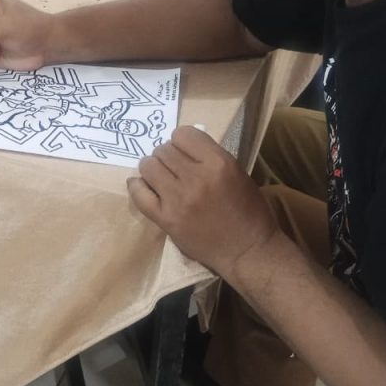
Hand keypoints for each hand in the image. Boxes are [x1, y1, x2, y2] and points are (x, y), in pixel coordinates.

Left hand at [128, 126, 276, 274]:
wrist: (247, 251)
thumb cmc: (248, 211)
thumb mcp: (237, 173)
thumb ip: (209, 157)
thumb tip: (181, 146)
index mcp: (219, 163)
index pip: (183, 134)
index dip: (182, 141)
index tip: (184, 151)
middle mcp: (196, 178)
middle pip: (164, 149)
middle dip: (167, 155)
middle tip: (174, 167)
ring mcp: (178, 199)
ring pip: (148, 166)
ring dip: (153, 168)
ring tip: (161, 176)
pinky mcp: (166, 219)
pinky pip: (139, 194)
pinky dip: (137, 186)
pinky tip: (143, 185)